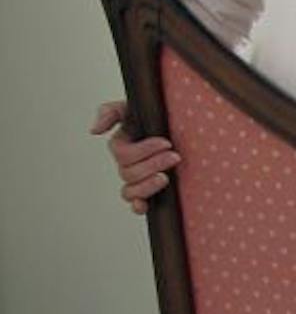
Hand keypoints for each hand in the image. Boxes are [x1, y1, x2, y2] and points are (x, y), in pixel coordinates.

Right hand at [92, 99, 179, 213]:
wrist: (183, 125)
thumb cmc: (159, 115)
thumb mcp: (133, 106)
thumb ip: (111, 112)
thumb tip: (94, 131)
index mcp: (123, 145)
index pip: (122, 154)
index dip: (143, 150)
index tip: (166, 143)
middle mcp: (128, 164)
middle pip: (128, 173)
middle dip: (153, 164)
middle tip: (175, 156)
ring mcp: (138, 179)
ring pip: (130, 190)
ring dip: (147, 185)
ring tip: (166, 177)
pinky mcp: (150, 191)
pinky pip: (136, 205)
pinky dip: (138, 206)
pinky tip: (144, 205)